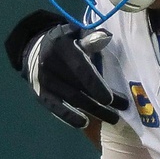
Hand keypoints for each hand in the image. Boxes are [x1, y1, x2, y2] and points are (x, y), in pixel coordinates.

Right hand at [5, 10, 127, 129]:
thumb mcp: (77, 35)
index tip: (109, 99)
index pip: (80, 68)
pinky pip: (55, 108)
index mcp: (61, 46)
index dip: (95, 84)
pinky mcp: (40, 93)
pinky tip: (83, 123)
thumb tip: (106, 36)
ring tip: (112, 118)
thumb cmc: (67, 44)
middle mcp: (49, 63)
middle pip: (78, 87)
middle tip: (122, 108)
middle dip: (101, 101)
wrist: (37, 51)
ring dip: (93, 111)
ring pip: (71, 99)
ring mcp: (44, 80)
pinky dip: (69, 117)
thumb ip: (91, 38)